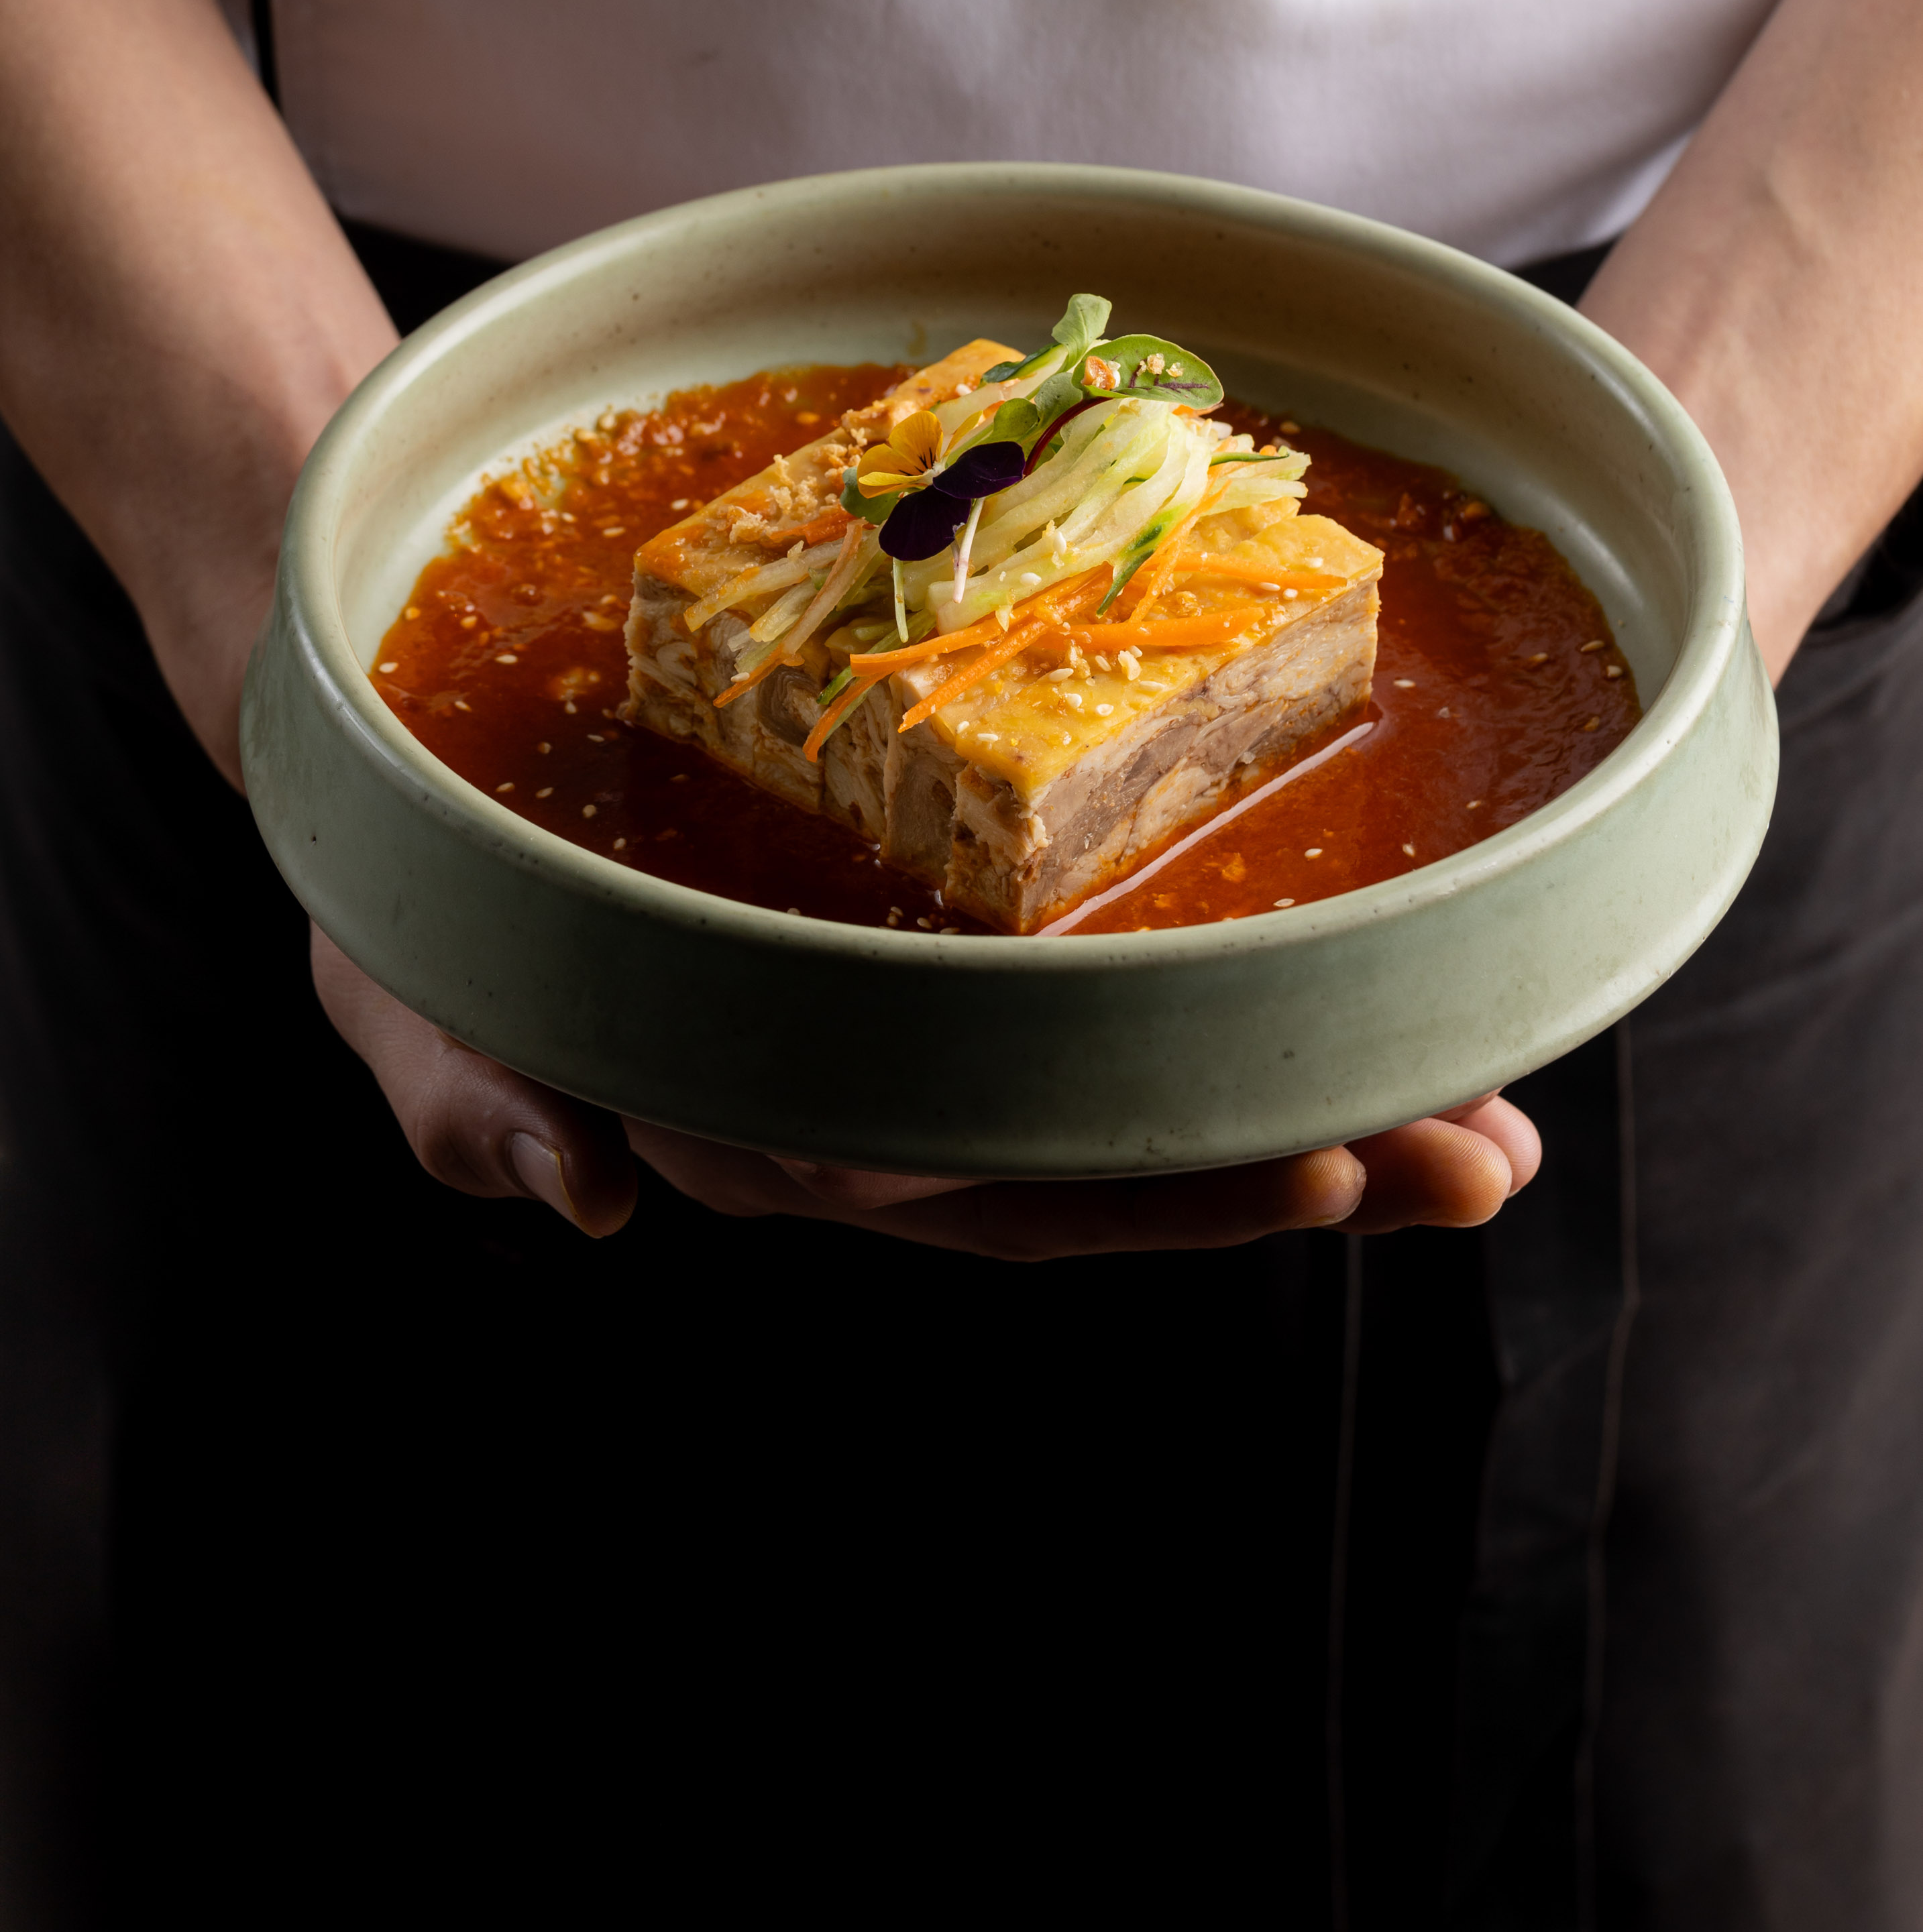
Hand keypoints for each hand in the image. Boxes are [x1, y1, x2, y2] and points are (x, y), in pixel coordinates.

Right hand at [312, 927, 1537, 1254]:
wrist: (442, 771)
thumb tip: (573, 1190)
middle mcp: (875, 1101)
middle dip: (1290, 1169)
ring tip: (1483, 1122)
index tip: (1313, 1164)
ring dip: (1304, 1105)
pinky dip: (1230, 1007)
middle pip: (1100, 1163)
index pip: (978, 1184)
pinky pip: (1098, 994)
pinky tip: (1363, 1004)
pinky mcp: (941, 940)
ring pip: (1126, 1096)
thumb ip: (461, 1092)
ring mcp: (918, 1030)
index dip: (1144, 1192)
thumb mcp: (401, 980)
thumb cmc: (427, 885)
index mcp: (769, 1121)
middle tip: (1475, 1155)